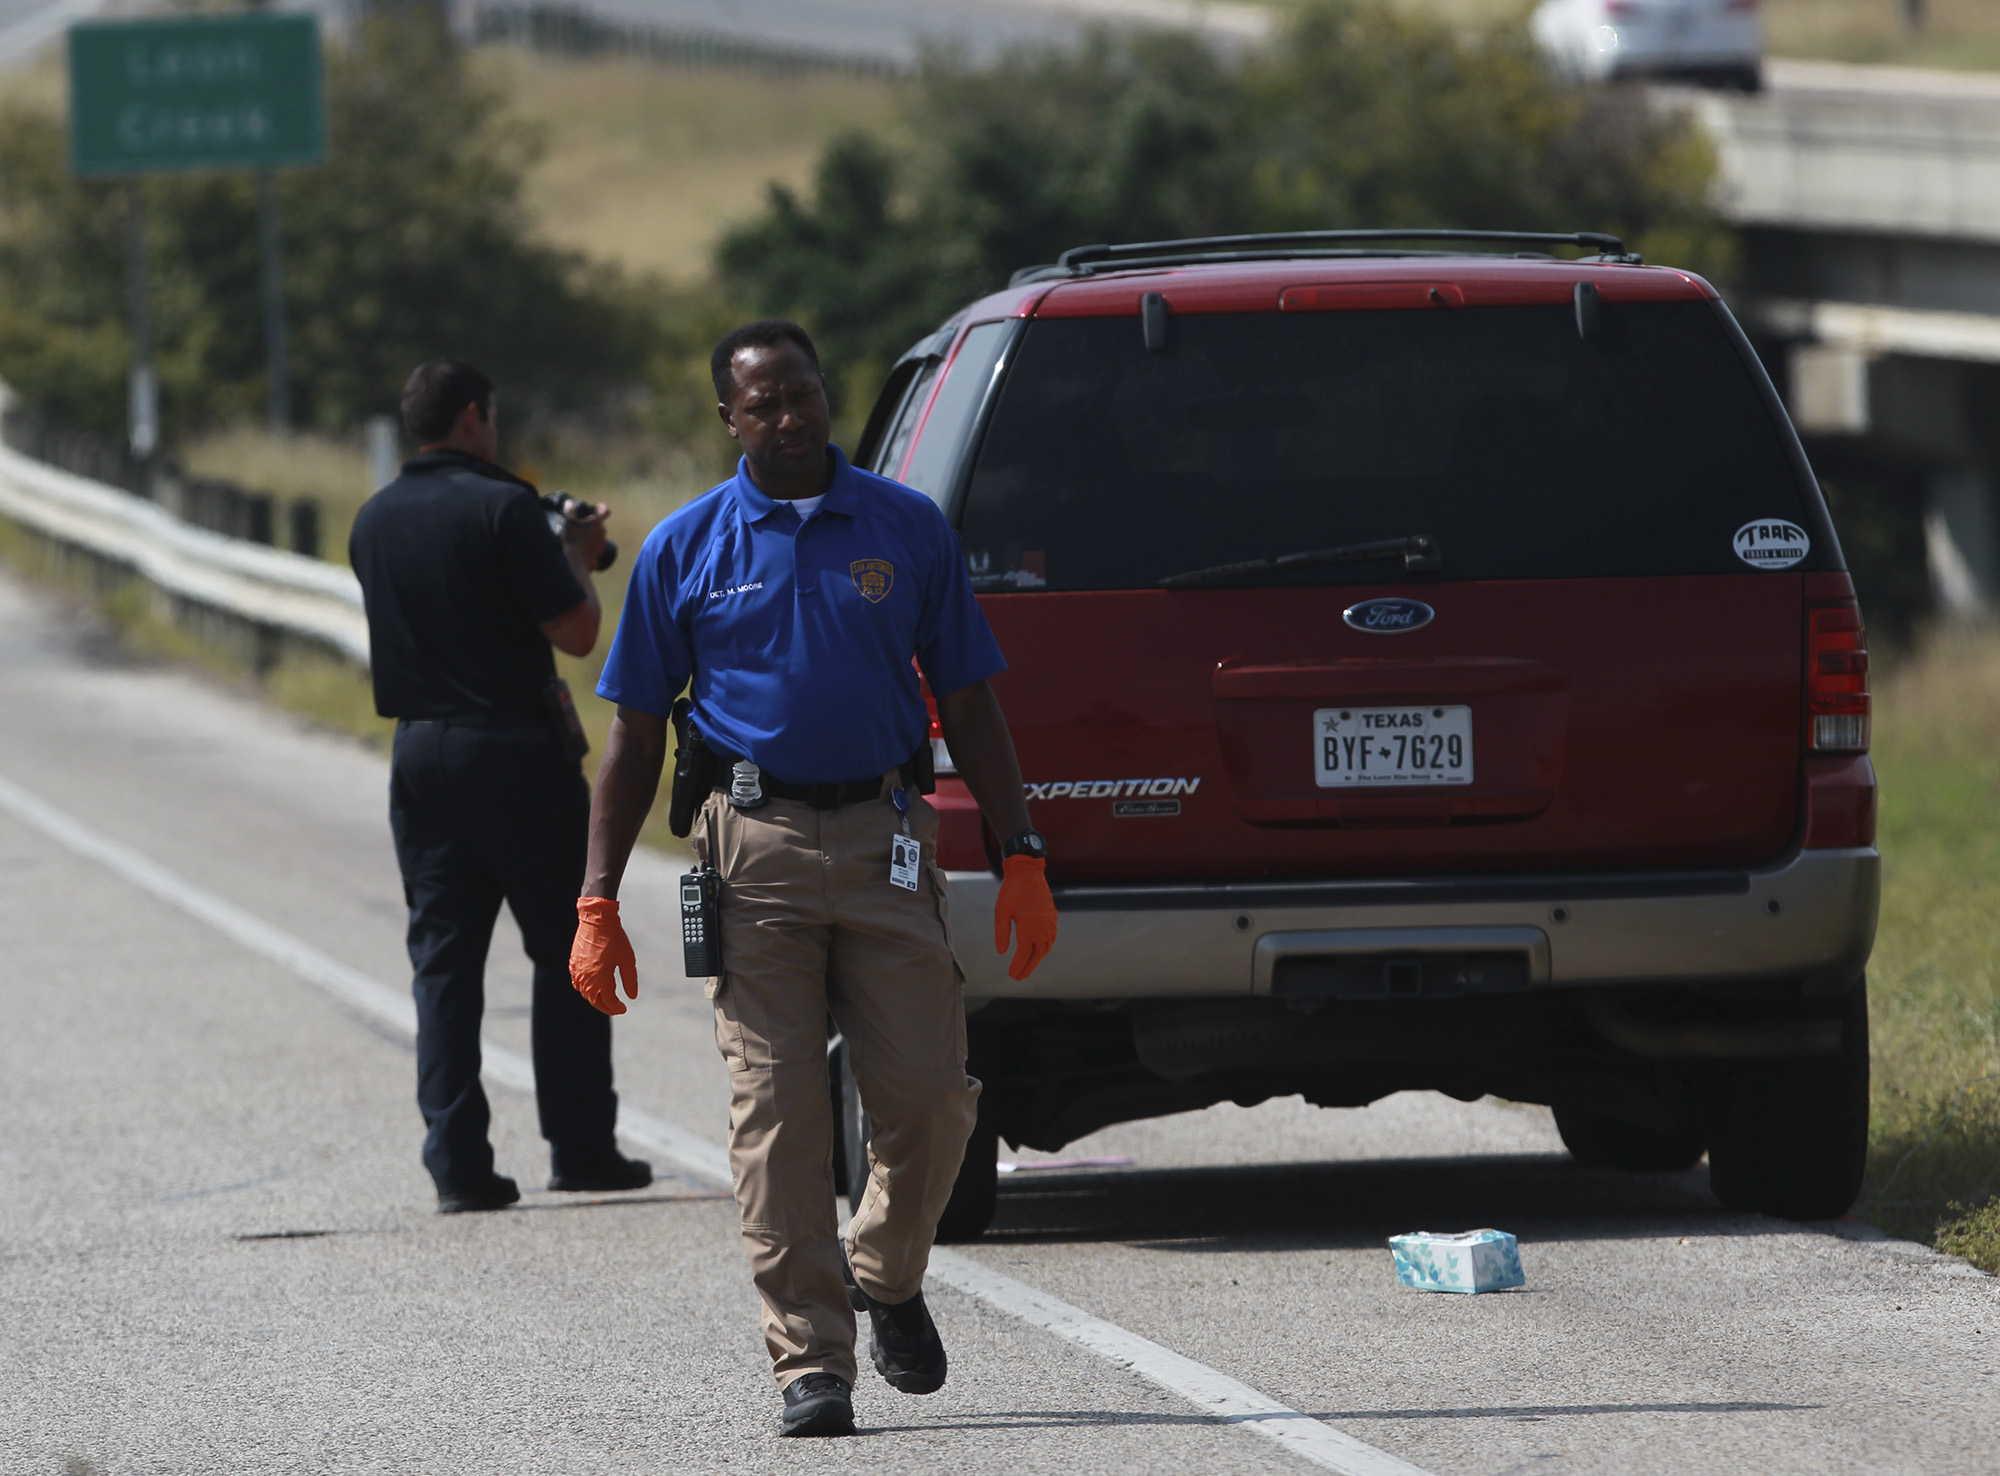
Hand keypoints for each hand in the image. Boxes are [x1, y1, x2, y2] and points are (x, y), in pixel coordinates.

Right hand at [559, 498, 609, 566]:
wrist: (578, 560)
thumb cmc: (574, 539)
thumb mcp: (569, 523)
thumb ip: (570, 511)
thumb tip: (570, 503)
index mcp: (597, 522)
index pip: (606, 511)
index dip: (602, 508)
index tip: (598, 507)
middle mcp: (602, 531)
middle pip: (599, 523)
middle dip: (591, 523)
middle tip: (580, 525)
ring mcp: (602, 542)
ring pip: (597, 534)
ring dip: (591, 533)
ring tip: (579, 536)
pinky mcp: (599, 550)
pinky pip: (596, 543)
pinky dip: (590, 543)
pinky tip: (581, 545)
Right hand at [571, 895, 638, 1014]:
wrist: (596, 919)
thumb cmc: (614, 939)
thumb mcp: (628, 959)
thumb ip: (630, 980)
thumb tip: (632, 997)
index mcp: (600, 979)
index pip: (608, 1001)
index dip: (616, 1007)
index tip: (624, 1008)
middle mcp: (586, 979)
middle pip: (595, 1001)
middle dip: (606, 1007)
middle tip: (616, 1009)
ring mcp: (577, 972)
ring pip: (585, 994)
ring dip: (595, 999)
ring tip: (607, 1000)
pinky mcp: (573, 964)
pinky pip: (577, 983)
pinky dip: (585, 989)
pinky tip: (593, 988)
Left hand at [994, 855, 1056, 980]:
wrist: (1027, 871)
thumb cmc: (1011, 891)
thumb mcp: (1001, 912)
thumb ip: (1001, 933)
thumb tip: (1001, 952)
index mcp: (1029, 927)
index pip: (1023, 954)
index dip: (1017, 966)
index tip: (1011, 974)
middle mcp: (1042, 927)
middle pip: (1037, 955)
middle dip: (1028, 968)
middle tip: (1019, 977)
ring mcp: (1050, 923)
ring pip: (1046, 948)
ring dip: (1037, 959)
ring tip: (1027, 966)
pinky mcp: (1053, 917)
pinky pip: (1051, 938)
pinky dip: (1044, 948)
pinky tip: (1037, 950)